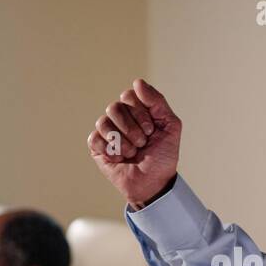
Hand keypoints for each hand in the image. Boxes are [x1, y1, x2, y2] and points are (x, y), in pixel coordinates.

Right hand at [87, 78, 181, 208]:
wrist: (154, 183)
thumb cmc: (163, 156)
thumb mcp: (170, 126)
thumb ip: (157, 101)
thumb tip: (137, 82)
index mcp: (137, 109)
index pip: (129, 95)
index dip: (141, 113)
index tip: (152, 130)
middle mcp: (121, 117)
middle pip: (116, 107)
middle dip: (133, 129)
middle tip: (142, 143)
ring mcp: (107, 131)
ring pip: (104, 122)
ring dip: (123, 141)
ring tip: (132, 152)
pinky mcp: (97, 147)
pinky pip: (95, 138)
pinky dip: (111, 150)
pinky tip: (120, 158)